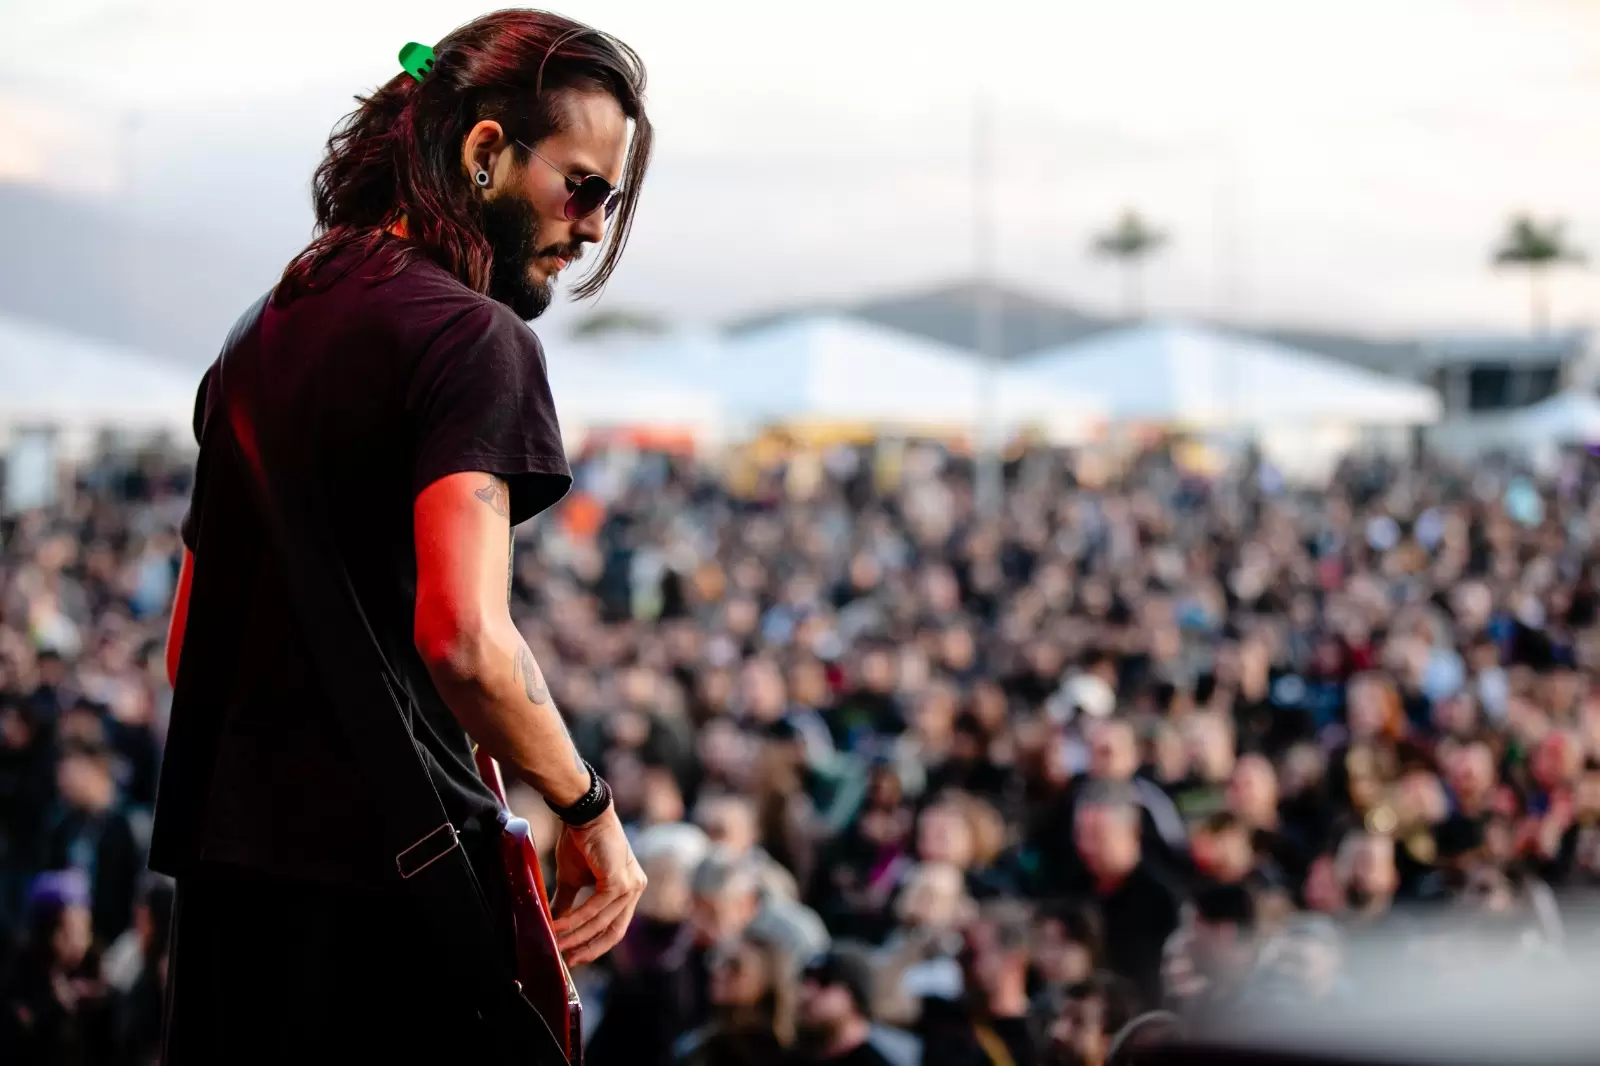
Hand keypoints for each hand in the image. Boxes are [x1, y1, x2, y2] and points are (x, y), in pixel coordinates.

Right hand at [549, 807, 646, 966]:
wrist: (582, 813)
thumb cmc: (579, 841)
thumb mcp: (573, 880)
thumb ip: (569, 904)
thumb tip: (555, 928)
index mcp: (629, 889)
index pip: (615, 927)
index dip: (594, 945)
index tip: (574, 958)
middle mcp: (636, 888)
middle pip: (614, 931)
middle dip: (589, 949)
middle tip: (567, 961)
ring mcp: (631, 885)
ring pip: (602, 922)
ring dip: (576, 936)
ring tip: (556, 944)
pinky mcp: (619, 881)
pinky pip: (595, 909)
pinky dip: (575, 920)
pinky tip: (558, 926)